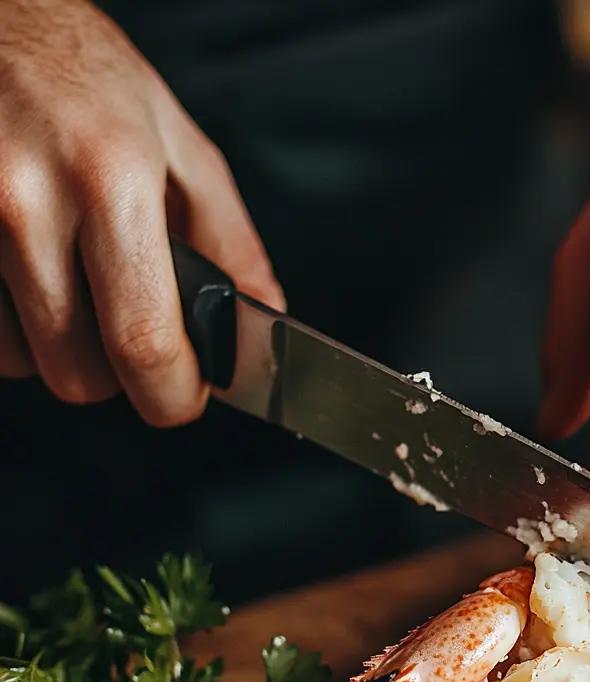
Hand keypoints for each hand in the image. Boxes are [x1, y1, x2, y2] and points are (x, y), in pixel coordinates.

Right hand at [0, 0, 282, 424]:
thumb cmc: (80, 72)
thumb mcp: (178, 143)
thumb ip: (229, 239)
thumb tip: (261, 314)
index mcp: (112, 180)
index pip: (143, 341)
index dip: (172, 395)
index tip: (184, 397)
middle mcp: (24, 201)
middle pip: (78, 374)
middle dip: (119, 376)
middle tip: (132, 335)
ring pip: (22, 362)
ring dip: (58, 348)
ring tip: (73, 285)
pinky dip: (11, 326)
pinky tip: (28, 277)